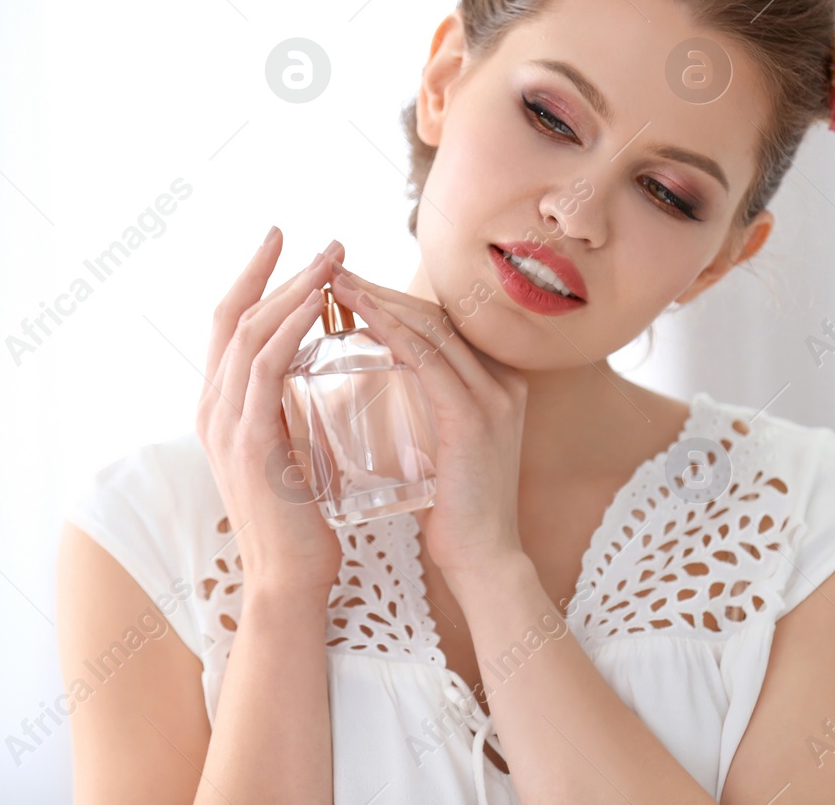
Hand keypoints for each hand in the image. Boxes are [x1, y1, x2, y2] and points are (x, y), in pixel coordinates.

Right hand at [196, 229, 343, 600]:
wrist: (290, 580)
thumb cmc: (302, 521)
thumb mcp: (293, 451)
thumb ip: (293, 414)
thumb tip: (322, 381)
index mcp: (221, 408)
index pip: (231, 326)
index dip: (255, 279)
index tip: (285, 244)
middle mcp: (213, 408)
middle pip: (233, 316)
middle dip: (275, 270)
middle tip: (319, 239)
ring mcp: (225, 422)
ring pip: (250, 332)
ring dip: (292, 288)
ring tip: (331, 259)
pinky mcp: (249, 439)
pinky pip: (264, 367)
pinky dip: (289, 328)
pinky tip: (316, 305)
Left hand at [326, 260, 529, 578]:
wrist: (483, 562)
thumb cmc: (453, 513)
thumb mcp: (441, 448)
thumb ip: (423, 413)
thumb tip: (377, 392)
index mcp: (496, 384)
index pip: (440, 325)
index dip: (393, 300)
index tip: (347, 288)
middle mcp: (502, 380)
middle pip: (435, 315)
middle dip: (381, 289)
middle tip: (332, 272)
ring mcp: (493, 396)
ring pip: (430, 327)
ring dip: (379, 299)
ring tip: (334, 282)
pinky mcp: (474, 418)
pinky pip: (427, 359)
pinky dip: (391, 331)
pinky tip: (359, 316)